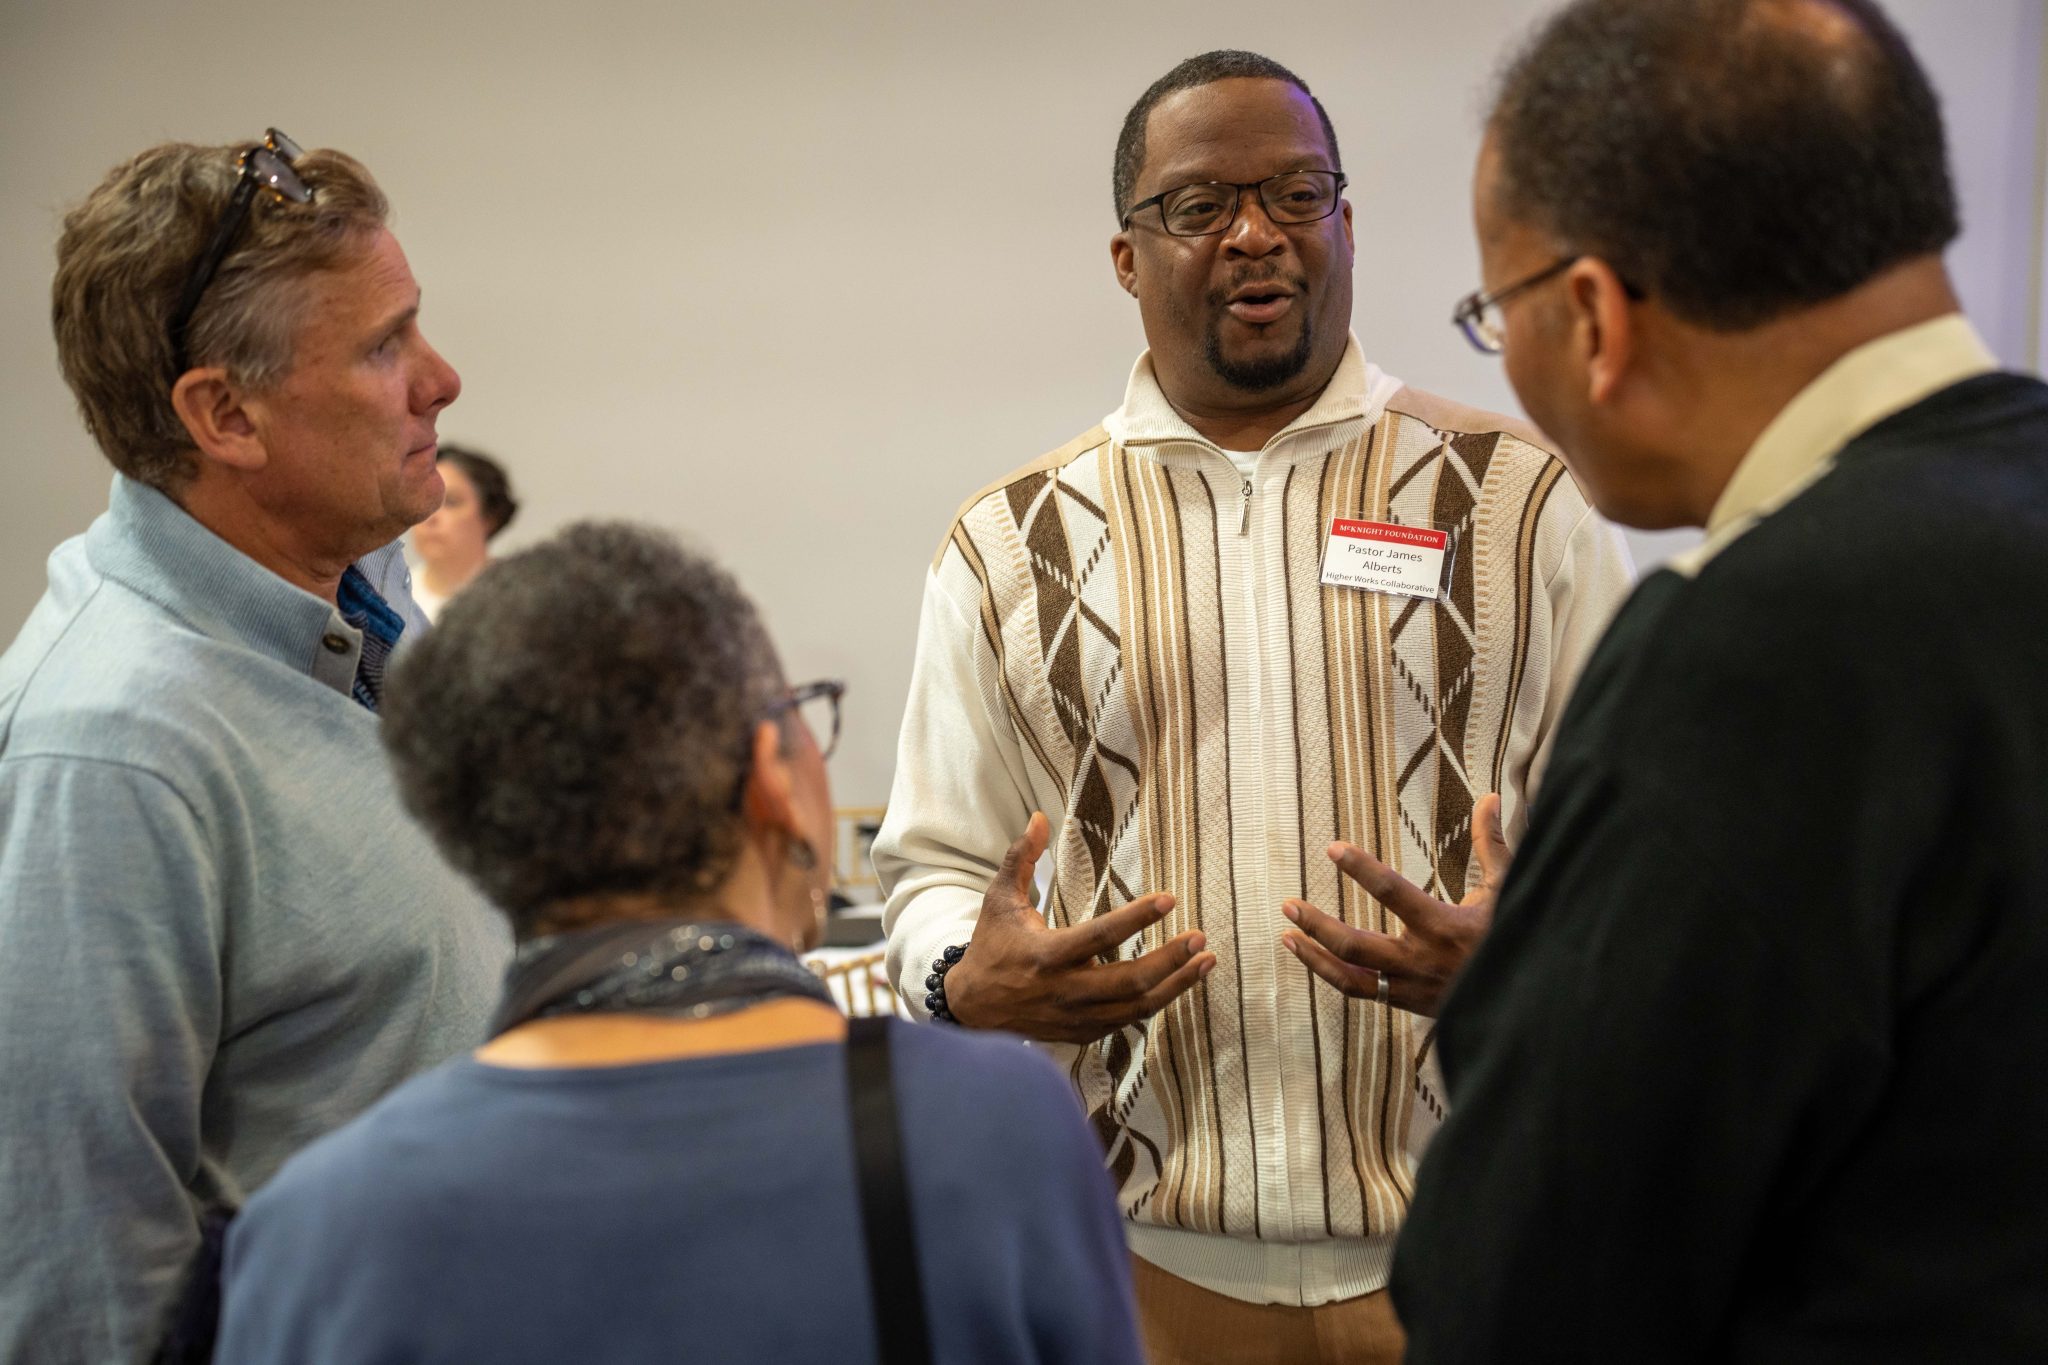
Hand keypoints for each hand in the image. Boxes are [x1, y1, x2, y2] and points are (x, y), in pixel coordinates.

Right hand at [944, 812, 1215, 1044]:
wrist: (973, 1009)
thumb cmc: (991, 947)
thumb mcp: (999, 899)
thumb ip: (1022, 858)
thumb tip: (1040, 817)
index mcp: (1047, 955)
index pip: (1101, 935)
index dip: (1137, 917)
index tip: (1170, 899)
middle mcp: (1066, 990)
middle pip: (1130, 980)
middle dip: (1171, 960)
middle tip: (1200, 938)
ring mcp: (1078, 1017)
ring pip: (1138, 1006)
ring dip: (1177, 985)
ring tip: (1206, 962)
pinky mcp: (1084, 1033)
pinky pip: (1130, 1020)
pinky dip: (1158, 1001)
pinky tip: (1180, 982)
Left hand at [1280, 793, 1510, 1016]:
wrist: (1533, 1003)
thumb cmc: (1516, 937)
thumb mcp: (1507, 889)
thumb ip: (1489, 844)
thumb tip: (1488, 798)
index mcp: (1444, 926)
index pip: (1393, 892)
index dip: (1361, 869)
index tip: (1333, 849)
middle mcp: (1422, 960)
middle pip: (1355, 946)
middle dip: (1317, 925)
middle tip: (1288, 905)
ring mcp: (1411, 988)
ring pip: (1350, 979)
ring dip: (1315, 957)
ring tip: (1287, 937)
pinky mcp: (1408, 1005)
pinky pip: (1362, 993)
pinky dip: (1334, 976)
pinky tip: (1315, 959)